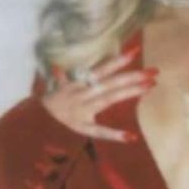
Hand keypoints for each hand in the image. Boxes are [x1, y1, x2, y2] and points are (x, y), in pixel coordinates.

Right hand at [41, 44, 156, 141]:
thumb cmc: (46, 106)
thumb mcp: (54, 90)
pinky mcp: (82, 127)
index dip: (118, 60)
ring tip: (150, 86)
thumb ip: (59, 78)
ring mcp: (84, 109)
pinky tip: (130, 136)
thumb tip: (57, 67)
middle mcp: (84, 93)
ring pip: (110, 98)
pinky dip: (114, 134)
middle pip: (112, 82)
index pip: (102, 69)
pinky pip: (99, 131)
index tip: (135, 52)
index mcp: (79, 84)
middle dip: (133, 76)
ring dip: (130, 92)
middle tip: (154, 71)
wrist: (34, 122)